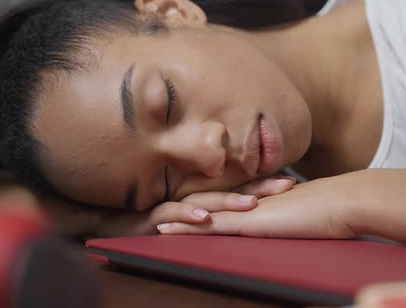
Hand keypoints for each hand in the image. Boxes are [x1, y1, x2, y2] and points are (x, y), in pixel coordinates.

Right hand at [90, 175, 296, 237]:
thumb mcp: (190, 220)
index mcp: (203, 197)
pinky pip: (172, 214)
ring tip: (252, 204)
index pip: (237, 188)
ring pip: (205, 200)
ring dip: (228, 201)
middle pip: (229, 190)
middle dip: (258, 187)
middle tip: (286, 185)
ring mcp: (174, 204)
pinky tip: (203, 218)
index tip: (290, 182)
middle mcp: (192, 197)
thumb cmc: (155, 221)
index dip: (262, 184)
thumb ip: (213, 215)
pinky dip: (187, 215)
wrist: (115, 223)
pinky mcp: (154, 217)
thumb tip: (247, 215)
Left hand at [156, 175, 356, 238]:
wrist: (342, 202)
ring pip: (203, 212)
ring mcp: (247, 210)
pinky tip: (166, 229)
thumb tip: (298, 223)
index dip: (206, 205)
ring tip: (153, 220)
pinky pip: (209, 224)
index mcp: (262, 201)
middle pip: (210, 203)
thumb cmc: (333, 211)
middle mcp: (250, 202)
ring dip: (177, 216)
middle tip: (160, 212)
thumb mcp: (308, 216)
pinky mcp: (248, 222)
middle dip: (185, 207)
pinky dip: (186, 227)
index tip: (188, 208)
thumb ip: (296, 219)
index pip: (229, 203)